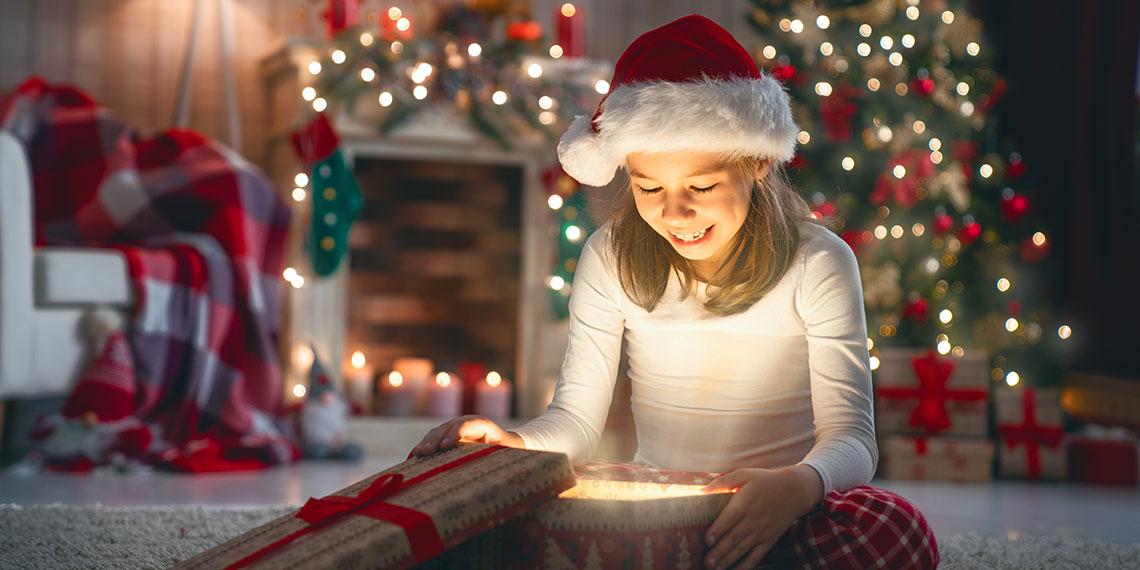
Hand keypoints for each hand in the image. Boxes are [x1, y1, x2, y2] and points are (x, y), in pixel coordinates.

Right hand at [410, 415, 523, 456]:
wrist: (505, 444)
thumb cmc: (504, 449)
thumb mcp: (498, 451)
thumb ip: (482, 449)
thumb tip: (465, 451)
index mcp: (482, 423)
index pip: (466, 425)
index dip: (454, 434)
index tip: (444, 446)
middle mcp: (466, 422)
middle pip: (448, 427)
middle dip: (436, 439)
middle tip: (426, 452)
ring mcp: (456, 427)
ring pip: (438, 431)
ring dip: (427, 442)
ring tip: (418, 453)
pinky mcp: (448, 434)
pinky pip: (434, 438)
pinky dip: (425, 445)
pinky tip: (416, 454)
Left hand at [699, 465, 822, 569]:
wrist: (794, 491)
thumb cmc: (765, 481)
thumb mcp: (744, 474)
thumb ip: (723, 482)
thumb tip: (701, 491)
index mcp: (745, 503)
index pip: (729, 518)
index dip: (718, 530)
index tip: (707, 540)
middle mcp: (753, 520)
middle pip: (733, 538)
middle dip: (719, 551)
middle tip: (706, 562)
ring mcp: (761, 532)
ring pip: (742, 549)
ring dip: (728, 560)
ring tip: (715, 569)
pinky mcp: (769, 540)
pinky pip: (757, 556)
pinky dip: (746, 565)